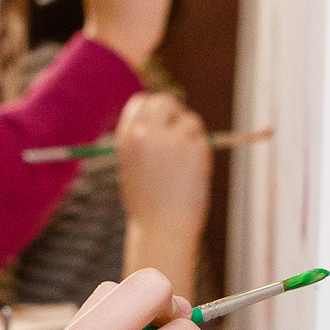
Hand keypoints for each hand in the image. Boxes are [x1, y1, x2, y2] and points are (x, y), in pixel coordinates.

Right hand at [116, 93, 210, 297]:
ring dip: (192, 137)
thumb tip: (164, 120)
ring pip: (190, 120)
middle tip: (181, 131)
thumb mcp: (132, 167)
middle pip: (165, 101)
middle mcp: (146, 134)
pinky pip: (202, 140)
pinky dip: (201, 153)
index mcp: (126, 139)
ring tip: (184, 165)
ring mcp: (171, 141)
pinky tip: (192, 174)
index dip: (153, 108)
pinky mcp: (195, 149)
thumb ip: (144, 141)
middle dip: (176, 112)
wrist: (161, 229)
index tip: (163, 120)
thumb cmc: (147, 204)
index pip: (140, 102)